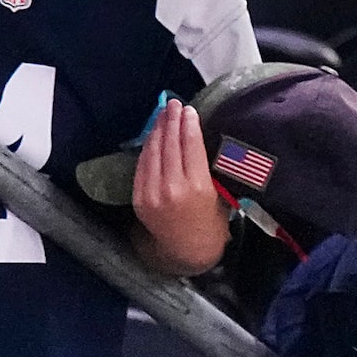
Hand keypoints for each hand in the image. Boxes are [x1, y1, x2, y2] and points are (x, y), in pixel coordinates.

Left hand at [132, 102, 227, 276]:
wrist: (186, 252)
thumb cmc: (210, 222)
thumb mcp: (217, 192)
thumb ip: (204, 165)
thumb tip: (194, 133)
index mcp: (198, 186)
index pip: (190, 145)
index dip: (188, 124)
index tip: (188, 109)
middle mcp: (173, 189)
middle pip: (170, 145)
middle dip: (171, 121)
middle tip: (173, 104)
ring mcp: (153, 194)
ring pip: (153, 153)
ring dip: (157, 131)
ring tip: (163, 115)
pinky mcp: (140, 199)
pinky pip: (142, 166)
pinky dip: (147, 149)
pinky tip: (153, 137)